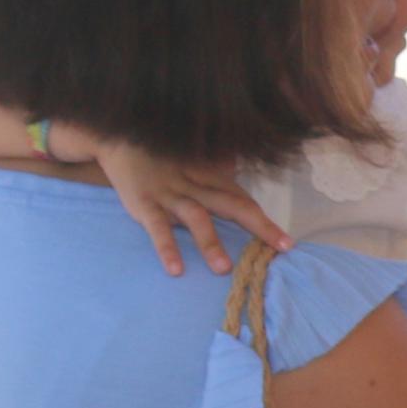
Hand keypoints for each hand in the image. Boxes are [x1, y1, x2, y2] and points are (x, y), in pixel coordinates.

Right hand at [95, 140, 289, 275]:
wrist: (119, 137)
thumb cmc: (161, 156)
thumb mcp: (192, 164)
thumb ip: (217, 176)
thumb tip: (243, 188)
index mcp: (210, 177)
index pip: (244, 200)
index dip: (266, 221)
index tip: (287, 243)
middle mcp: (196, 185)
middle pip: (233, 205)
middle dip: (259, 226)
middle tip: (281, 248)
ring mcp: (170, 194)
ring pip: (196, 217)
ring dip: (210, 242)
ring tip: (224, 269)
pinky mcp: (144, 203)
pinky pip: (157, 227)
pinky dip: (167, 247)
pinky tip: (176, 269)